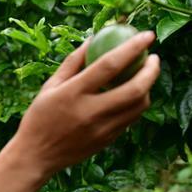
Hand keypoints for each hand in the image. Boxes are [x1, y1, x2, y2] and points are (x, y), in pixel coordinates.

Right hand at [15, 32, 160, 175]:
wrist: (36, 156)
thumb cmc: (40, 116)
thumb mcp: (50, 86)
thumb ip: (73, 62)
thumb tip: (93, 38)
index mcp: (73, 93)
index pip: (110, 65)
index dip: (132, 47)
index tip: (147, 35)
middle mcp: (90, 112)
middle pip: (135, 89)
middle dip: (152, 70)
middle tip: (155, 58)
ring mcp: (102, 129)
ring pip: (138, 106)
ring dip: (148, 88)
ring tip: (145, 77)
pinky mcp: (107, 141)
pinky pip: (130, 119)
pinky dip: (136, 104)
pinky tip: (133, 96)